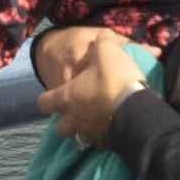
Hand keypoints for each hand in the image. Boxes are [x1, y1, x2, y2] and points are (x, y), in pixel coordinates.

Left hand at [34, 25, 139, 147]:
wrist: (136, 108)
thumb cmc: (114, 78)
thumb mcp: (107, 50)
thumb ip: (102, 41)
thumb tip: (103, 37)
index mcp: (67, 97)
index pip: (43, 103)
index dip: (47, 98)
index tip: (55, 95)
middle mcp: (74, 119)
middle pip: (60, 128)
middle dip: (66, 121)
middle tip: (77, 111)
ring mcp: (90, 133)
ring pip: (80, 138)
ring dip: (85, 130)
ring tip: (96, 120)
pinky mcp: (107, 143)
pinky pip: (100, 142)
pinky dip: (103, 136)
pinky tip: (112, 126)